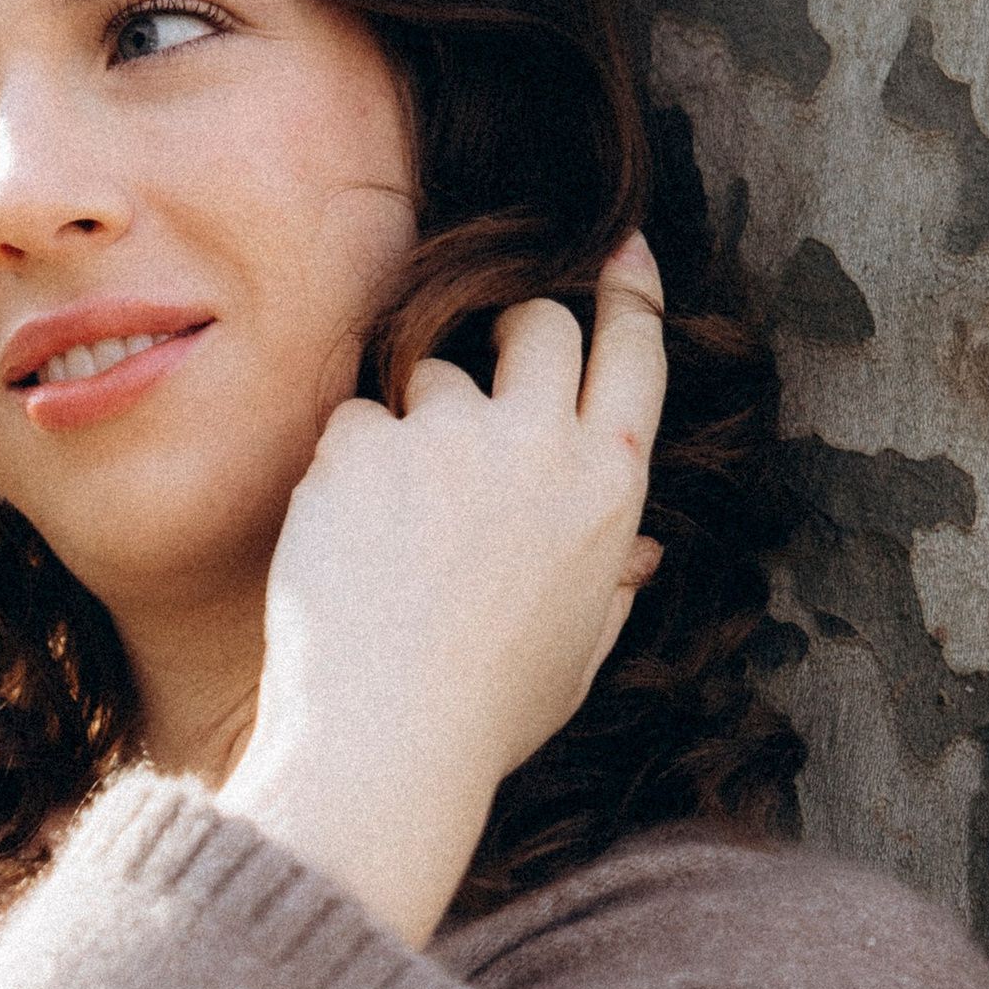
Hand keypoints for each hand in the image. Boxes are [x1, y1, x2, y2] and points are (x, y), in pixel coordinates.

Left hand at [220, 234, 667, 949]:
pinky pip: (355, 419)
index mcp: (610, 490)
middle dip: (514, 328)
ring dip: (416, 418)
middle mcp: (541, 444)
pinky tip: (345, 539)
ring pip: (434, 372)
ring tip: (397, 521)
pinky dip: (347, 466)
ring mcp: (450, 437)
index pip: (633, 353)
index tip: (620, 247)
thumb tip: (642, 555)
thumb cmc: (483, 714)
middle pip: (539, 323)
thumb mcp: (577, 654)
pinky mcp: (364, 444)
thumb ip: (610, 587)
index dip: (629, 290)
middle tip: (482, 370)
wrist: (383, 741)